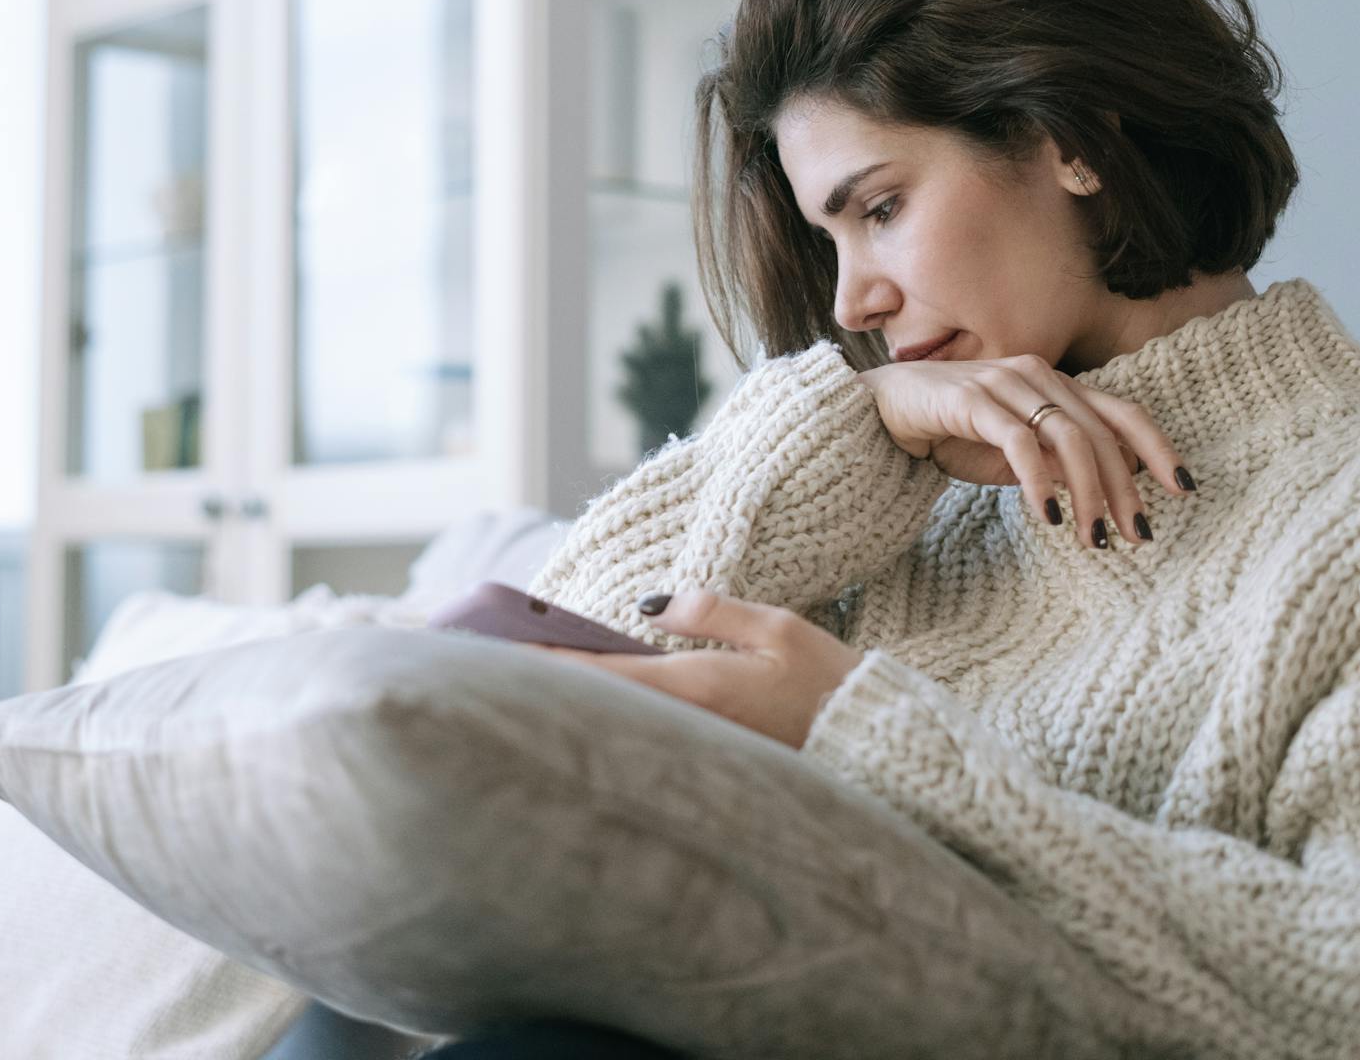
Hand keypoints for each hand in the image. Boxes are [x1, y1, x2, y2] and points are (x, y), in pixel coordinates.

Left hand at [520, 591, 861, 749]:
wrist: (874, 746)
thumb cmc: (830, 683)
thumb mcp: (778, 629)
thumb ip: (711, 612)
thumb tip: (648, 604)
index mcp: (698, 686)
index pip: (603, 670)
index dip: (546, 658)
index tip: (497, 645)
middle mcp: (688, 721)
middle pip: (598, 699)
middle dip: (544, 677)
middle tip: (486, 656)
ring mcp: (695, 744)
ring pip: (618, 718)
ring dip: (572, 695)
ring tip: (522, 672)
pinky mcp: (708, 755)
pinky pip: (644, 730)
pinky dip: (609, 710)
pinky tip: (588, 696)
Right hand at [861, 353, 1194, 545]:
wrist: (881, 412)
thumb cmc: (949, 432)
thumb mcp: (1013, 455)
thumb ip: (1055, 464)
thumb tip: (1101, 494)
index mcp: (1054, 384)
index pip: (1123, 412)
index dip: (1158, 449)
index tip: (1183, 490)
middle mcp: (1037, 375)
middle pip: (1102, 433)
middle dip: (1126, 490)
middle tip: (1137, 536)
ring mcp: (1005, 384)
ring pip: (1069, 438)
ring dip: (1089, 494)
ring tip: (1093, 539)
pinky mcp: (972, 400)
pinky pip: (1019, 443)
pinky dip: (1039, 482)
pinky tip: (1047, 516)